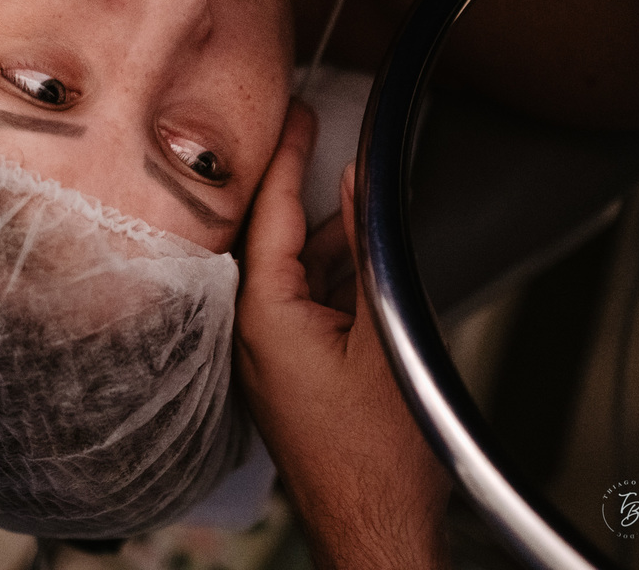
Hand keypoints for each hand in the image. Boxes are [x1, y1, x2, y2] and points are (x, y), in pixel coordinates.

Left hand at [234, 101, 450, 569]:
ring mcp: (265, 354)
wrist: (375, 525)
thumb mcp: (387, 334)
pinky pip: (302, 304)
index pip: (269, 215)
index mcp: (264, 318)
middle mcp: (251, 333)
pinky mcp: (284, 370)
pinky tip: (361, 259)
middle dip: (307, 192)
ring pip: (294, 271)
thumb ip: (368, 252)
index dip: (286, 158)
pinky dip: (331, 277)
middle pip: (276, 239)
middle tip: (324, 140)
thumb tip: (359, 189)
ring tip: (364, 203)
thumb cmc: (378, 455)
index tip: (296, 113)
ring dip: (329, 238)